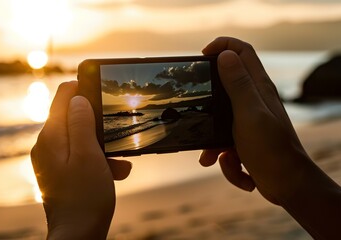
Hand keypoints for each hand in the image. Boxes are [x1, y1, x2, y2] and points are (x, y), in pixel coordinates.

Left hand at [31, 81, 131, 238]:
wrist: (78, 234)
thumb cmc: (85, 197)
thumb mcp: (89, 155)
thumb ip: (81, 123)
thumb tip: (77, 97)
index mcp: (51, 137)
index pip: (62, 97)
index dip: (82, 87)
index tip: (102, 87)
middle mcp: (47, 145)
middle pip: (73, 118)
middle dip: (99, 124)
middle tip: (117, 133)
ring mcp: (52, 159)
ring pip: (81, 138)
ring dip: (103, 146)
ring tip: (120, 163)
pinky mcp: (60, 171)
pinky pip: (80, 156)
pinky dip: (97, 160)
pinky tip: (114, 173)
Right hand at [199, 37, 340, 238]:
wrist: (286, 185)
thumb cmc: (270, 150)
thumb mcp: (249, 113)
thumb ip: (238, 84)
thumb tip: (226, 55)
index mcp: (258, 88)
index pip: (242, 52)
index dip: (223, 46)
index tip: (203, 55)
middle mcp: (254, 101)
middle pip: (226, 83)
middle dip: (210, 95)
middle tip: (198, 102)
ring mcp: (249, 121)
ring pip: (219, 119)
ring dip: (213, 140)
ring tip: (213, 155)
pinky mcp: (245, 140)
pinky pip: (224, 143)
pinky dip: (225, 158)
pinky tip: (234, 166)